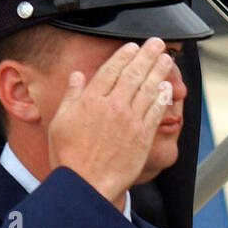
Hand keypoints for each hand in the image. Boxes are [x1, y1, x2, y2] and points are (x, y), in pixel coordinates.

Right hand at [47, 37, 174, 207]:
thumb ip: (72, 96)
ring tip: (166, 59)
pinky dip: (162, 97)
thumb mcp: (60, 122)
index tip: (133, 46)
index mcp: (90, 100)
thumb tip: (78, 76)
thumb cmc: (69, 157)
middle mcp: (113, 106)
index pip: (111, 70)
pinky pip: (156, 111)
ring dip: (159, 71)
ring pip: (148, 89)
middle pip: (133, 74)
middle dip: (147, 55)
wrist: (86, 184)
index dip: (124, 55)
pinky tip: (167, 87)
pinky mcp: (143, 136)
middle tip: (157, 43)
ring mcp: (130, 121)